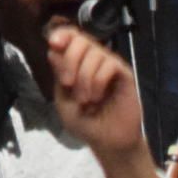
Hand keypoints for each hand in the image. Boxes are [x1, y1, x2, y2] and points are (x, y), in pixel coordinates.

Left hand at [43, 22, 167, 177]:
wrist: (107, 142)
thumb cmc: (85, 123)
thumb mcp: (63, 100)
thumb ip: (59, 75)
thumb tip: (54, 49)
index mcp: (77, 63)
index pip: (70, 36)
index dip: (62, 34)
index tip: (54, 44)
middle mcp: (93, 61)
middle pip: (81, 39)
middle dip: (70, 60)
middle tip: (68, 84)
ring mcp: (110, 66)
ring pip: (95, 52)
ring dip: (84, 77)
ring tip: (85, 100)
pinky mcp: (124, 75)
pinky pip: (110, 64)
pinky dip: (98, 81)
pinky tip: (97, 98)